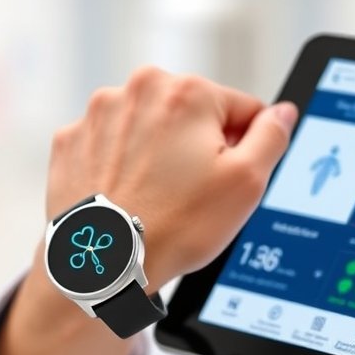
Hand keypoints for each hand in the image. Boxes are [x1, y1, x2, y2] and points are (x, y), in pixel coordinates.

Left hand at [0, 67, 295, 354]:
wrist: (103, 264)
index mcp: (187, 92)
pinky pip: (114, 146)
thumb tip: (282, 113)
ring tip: (160, 198)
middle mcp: (138, 90)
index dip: (245, 148)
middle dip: (200, 148)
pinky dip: (124, 166)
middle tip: (195, 193)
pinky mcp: (72, 141)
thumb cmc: (175, 226)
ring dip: (161, 155)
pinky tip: (131, 197)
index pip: (242, 109)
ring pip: (152, 129)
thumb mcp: (247, 183)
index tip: (226, 179)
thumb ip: (272, 136)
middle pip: (194, 115)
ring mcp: (99, 115)